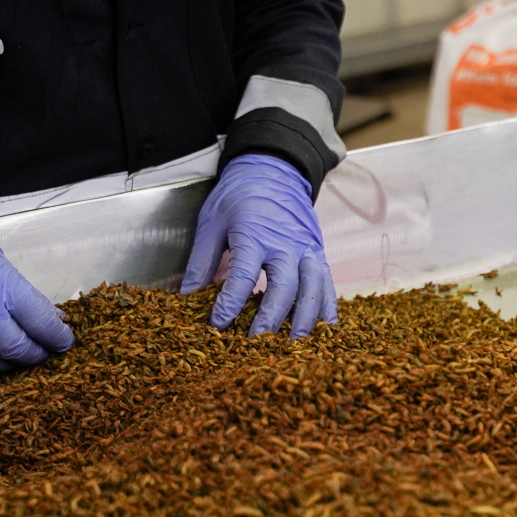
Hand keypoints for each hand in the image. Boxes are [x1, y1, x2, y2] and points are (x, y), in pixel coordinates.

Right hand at [0, 208, 75, 370]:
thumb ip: (23, 294)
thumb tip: (51, 318)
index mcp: (3, 288)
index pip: (41, 323)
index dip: (58, 337)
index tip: (65, 341)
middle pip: (17, 349)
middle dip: (36, 355)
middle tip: (44, 353)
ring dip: (7, 364)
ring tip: (16, 358)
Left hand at [180, 154, 336, 337]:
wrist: (273, 171)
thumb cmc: (238, 197)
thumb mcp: (211, 223)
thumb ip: (201, 262)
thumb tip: (187, 296)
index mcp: (254, 234)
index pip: (242, 276)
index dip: (229, 303)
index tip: (217, 325)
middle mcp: (286, 244)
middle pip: (284, 286)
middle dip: (271, 318)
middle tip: (257, 343)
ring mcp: (308, 249)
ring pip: (313, 288)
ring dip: (305, 318)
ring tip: (294, 344)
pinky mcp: (319, 254)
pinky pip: (329, 285)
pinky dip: (327, 309)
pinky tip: (323, 329)